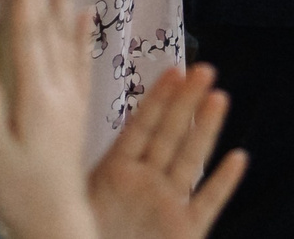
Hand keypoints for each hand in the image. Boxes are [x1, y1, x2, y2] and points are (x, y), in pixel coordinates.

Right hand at [0, 0, 100, 238]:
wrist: (55, 222)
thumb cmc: (19, 191)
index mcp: (37, 96)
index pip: (28, 35)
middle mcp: (58, 91)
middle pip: (49, 29)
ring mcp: (70, 99)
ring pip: (68, 39)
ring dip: (64, 1)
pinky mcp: (75, 111)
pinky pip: (81, 62)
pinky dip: (82, 35)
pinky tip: (85, 17)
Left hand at [89, 65, 246, 238]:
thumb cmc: (82, 233)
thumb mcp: (73, 199)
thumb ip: (74, 172)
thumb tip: (56, 127)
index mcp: (115, 173)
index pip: (140, 127)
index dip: (157, 99)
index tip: (173, 70)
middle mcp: (145, 184)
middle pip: (169, 136)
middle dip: (186, 102)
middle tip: (204, 70)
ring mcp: (167, 206)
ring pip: (190, 161)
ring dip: (205, 130)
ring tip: (219, 97)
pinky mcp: (186, 232)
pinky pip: (207, 204)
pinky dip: (223, 183)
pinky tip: (237, 159)